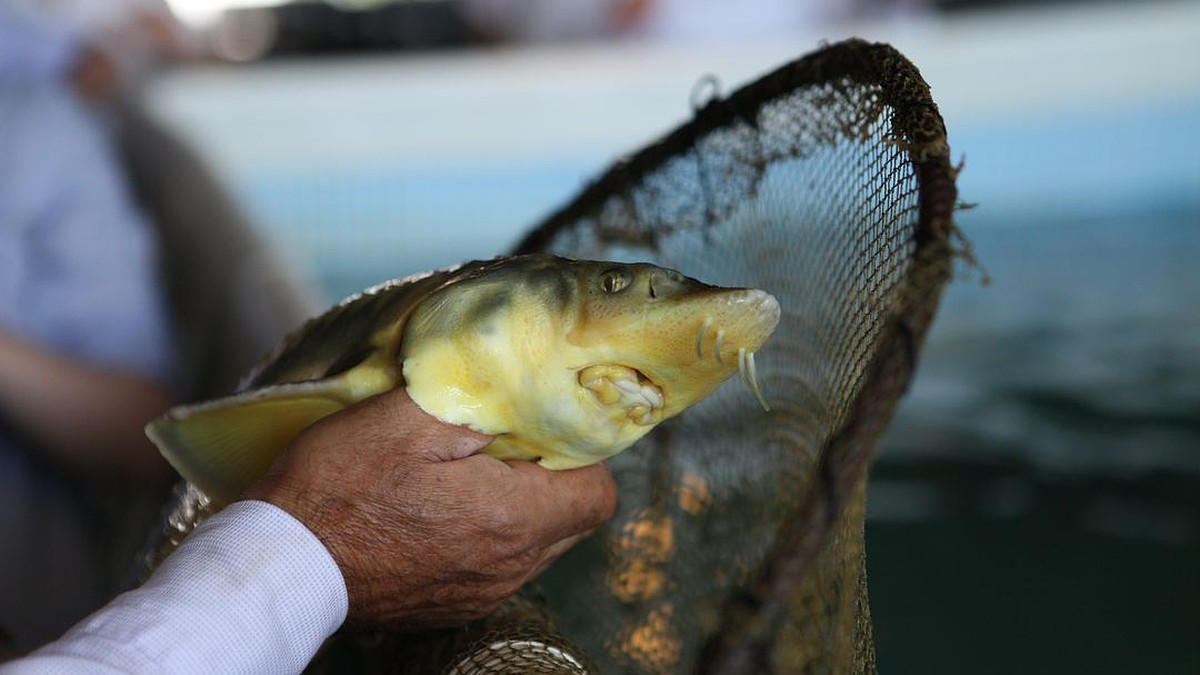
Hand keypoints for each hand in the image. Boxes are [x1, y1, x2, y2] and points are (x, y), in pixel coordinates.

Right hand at [244, 388, 616, 628]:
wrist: (284, 561)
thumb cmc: (342, 483)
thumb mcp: (411, 417)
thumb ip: (484, 401)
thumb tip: (528, 391)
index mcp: (511, 519)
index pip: (598, 494)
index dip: (582, 455)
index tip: (545, 431)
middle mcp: (508, 568)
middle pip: (573, 521)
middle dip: (552, 479)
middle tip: (503, 445)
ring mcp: (481, 594)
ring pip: (537, 546)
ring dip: (518, 508)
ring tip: (466, 475)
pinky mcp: (453, 607)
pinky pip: (498, 567)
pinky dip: (487, 536)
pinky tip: (441, 510)